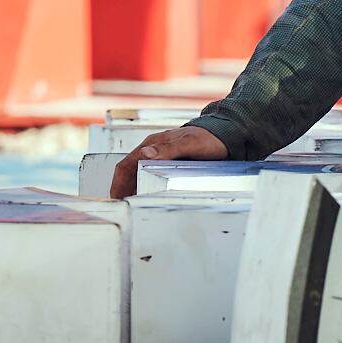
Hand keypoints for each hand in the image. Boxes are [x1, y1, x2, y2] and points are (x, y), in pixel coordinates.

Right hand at [108, 125, 226, 199]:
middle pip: (129, 172)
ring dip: (133, 190)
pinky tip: (149, 198)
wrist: (225, 134)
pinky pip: (150, 176)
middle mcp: (153, 150)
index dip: (118, 183)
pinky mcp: (169, 162)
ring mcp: (161, 156)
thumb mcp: (190, 143)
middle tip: (123, 208)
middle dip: (122, 189)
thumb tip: (144, 153)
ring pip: (139, 175)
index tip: (116, 199)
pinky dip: (145, 187)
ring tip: (133, 207)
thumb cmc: (208, 138)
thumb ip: (169, 149)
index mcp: (152, 144)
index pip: (125, 165)